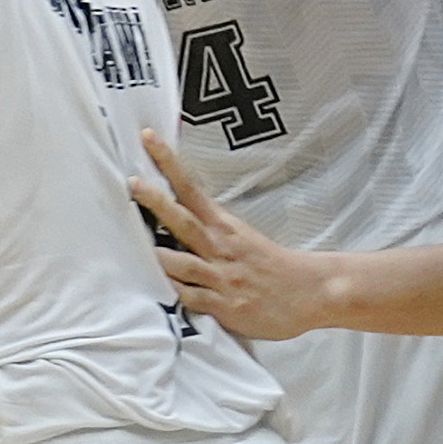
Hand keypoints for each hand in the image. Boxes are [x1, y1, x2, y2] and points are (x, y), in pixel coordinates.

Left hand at [131, 131, 332, 336]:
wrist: (309, 291)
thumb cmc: (270, 266)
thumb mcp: (240, 236)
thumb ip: (207, 228)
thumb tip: (173, 214)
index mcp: (223, 226)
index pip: (190, 188)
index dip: (168, 164)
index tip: (148, 138)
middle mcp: (219, 247)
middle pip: (182, 219)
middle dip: (156, 201)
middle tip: (133, 183)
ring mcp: (220, 276)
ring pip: (182, 262)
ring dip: (159, 256)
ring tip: (138, 250)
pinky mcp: (224, 305)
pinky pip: (193, 298)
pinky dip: (176, 293)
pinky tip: (158, 291)